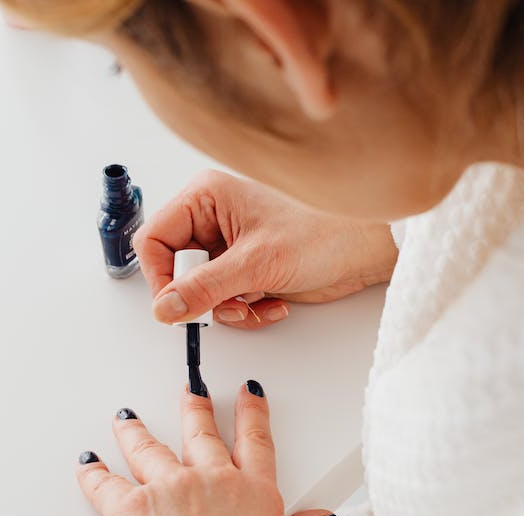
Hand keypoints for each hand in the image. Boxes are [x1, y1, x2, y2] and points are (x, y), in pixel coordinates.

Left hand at [75, 382, 337, 515]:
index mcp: (254, 495)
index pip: (255, 442)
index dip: (252, 414)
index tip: (248, 395)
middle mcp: (213, 482)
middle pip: (201, 434)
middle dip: (195, 407)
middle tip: (192, 390)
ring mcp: (170, 490)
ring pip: (149, 449)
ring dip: (136, 431)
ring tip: (128, 418)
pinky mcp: (130, 508)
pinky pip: (105, 484)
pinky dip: (93, 472)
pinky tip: (88, 462)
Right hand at [133, 169, 397, 327]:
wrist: (370, 249)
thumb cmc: (325, 233)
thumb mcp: (256, 263)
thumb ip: (204, 288)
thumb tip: (164, 309)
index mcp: (206, 197)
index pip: (153, 240)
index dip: (160, 276)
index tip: (177, 305)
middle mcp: (214, 218)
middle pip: (175, 270)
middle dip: (202, 297)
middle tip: (227, 305)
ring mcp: (232, 246)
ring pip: (202, 292)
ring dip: (227, 308)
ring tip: (256, 303)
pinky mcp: (250, 270)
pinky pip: (228, 301)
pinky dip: (248, 311)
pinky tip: (275, 303)